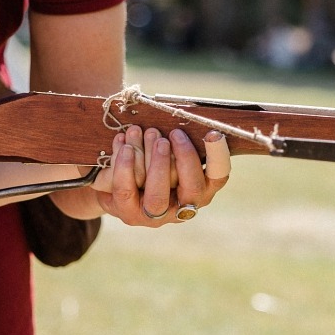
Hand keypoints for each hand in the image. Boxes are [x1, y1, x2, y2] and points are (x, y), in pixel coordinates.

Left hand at [93, 125, 231, 226]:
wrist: (116, 184)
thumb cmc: (150, 160)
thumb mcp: (167, 150)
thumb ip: (176, 140)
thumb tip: (178, 118)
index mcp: (201, 189)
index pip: (218, 177)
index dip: (218, 157)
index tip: (212, 132)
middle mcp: (184, 208)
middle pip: (192, 188)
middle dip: (183, 157)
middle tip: (172, 133)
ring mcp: (157, 216)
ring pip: (157, 195)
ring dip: (151, 160)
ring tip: (141, 132)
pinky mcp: (129, 214)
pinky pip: (126, 191)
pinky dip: (124, 165)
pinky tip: (124, 144)